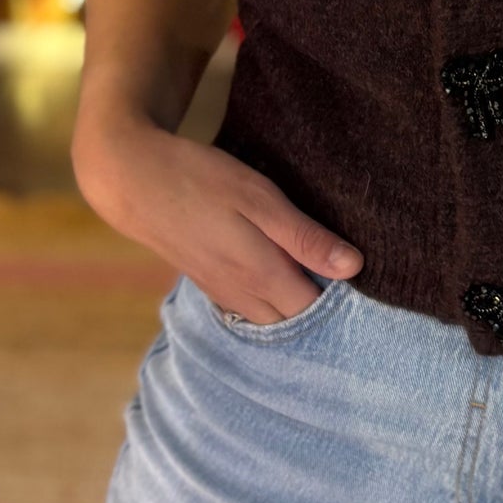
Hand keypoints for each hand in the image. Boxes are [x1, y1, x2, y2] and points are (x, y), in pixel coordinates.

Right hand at [72, 117, 361, 324]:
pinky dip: (271, 301)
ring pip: (271, 319)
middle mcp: (243, 295)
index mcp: (262, 276)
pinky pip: (249, 307)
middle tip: (353, 287)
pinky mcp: (208, 281)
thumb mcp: (259, 199)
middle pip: (295, 323)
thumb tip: (353, 268)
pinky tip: (283, 278)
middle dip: (325, 312)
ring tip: (323, 283)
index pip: (317, 312)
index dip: (346, 303)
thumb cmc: (200, 181)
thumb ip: (305, 237)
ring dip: (296, 308)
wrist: (131, 179)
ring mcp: (222, 291)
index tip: (371, 285)